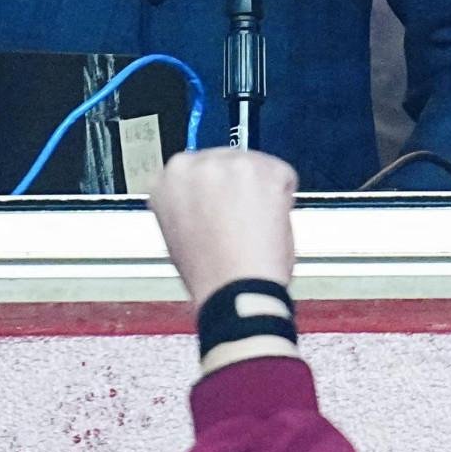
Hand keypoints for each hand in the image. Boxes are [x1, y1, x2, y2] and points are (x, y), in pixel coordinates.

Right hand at [149, 146, 297, 307]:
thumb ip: (189, 202)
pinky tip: (269, 222)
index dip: (211, 190)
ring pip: (255, 166)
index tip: (217, 204)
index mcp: (166, 181)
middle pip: (226, 161)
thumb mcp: (177, 232)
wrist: (235, 290)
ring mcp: (230, 163)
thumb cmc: (210, 274)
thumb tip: (207, 196)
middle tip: (239, 221)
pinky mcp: (265, 168)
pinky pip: (283, 175)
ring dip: (260, 190)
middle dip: (236, 186)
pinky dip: (284, 196)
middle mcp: (194, 165)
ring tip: (252, 227)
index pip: (194, 167)